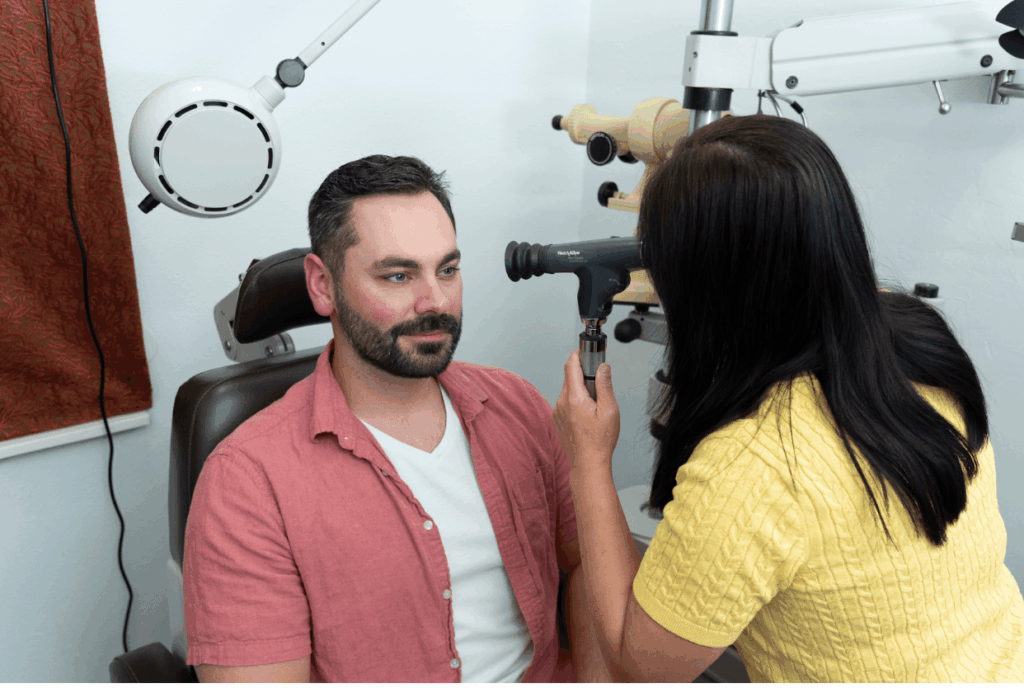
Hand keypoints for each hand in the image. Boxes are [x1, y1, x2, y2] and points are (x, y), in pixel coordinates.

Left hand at [553, 349, 619, 475]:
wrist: (588, 463)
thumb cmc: (600, 441)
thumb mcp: (609, 410)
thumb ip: (604, 385)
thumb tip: (602, 368)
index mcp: (574, 398)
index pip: (571, 367)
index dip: (576, 356)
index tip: (582, 352)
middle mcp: (561, 403)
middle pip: (569, 378)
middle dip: (582, 375)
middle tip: (597, 384)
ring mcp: (557, 412)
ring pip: (567, 391)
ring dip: (579, 390)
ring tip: (594, 405)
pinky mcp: (557, 420)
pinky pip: (565, 403)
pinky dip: (574, 402)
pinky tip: (586, 414)